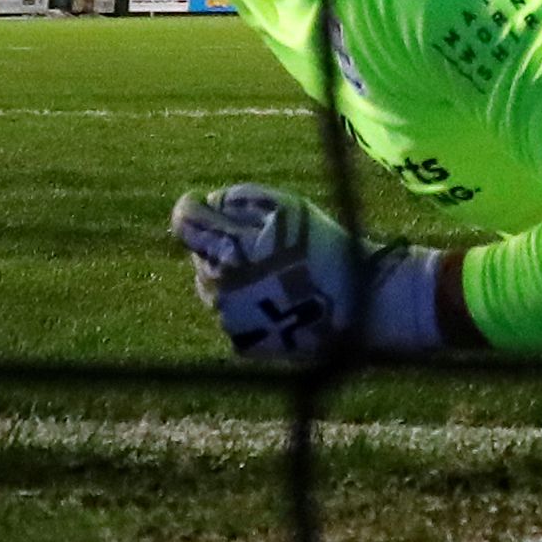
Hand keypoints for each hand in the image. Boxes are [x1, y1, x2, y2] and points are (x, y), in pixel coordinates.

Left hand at [168, 183, 444, 360]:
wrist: (356, 306)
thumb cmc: (323, 247)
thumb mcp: (286, 206)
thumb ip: (239, 198)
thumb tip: (207, 202)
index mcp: (228, 248)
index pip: (186, 222)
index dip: (191, 208)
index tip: (199, 202)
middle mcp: (219, 286)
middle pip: (200, 255)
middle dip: (220, 243)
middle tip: (261, 243)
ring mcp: (229, 319)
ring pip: (213, 285)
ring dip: (230, 274)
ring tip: (273, 272)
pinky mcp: (241, 343)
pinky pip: (230, 313)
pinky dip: (244, 302)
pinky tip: (277, 299)